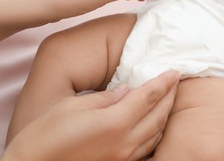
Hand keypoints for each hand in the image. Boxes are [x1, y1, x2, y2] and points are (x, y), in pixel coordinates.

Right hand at [1, 70, 180, 160]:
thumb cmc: (47, 134)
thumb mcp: (74, 106)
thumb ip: (106, 98)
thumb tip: (127, 90)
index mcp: (115, 122)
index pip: (148, 97)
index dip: (164, 82)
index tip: (175, 71)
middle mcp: (125, 142)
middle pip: (158, 115)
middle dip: (170, 96)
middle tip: (176, 80)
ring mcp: (124, 157)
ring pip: (156, 133)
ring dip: (166, 114)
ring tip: (169, 98)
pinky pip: (146, 148)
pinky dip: (156, 133)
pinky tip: (154, 124)